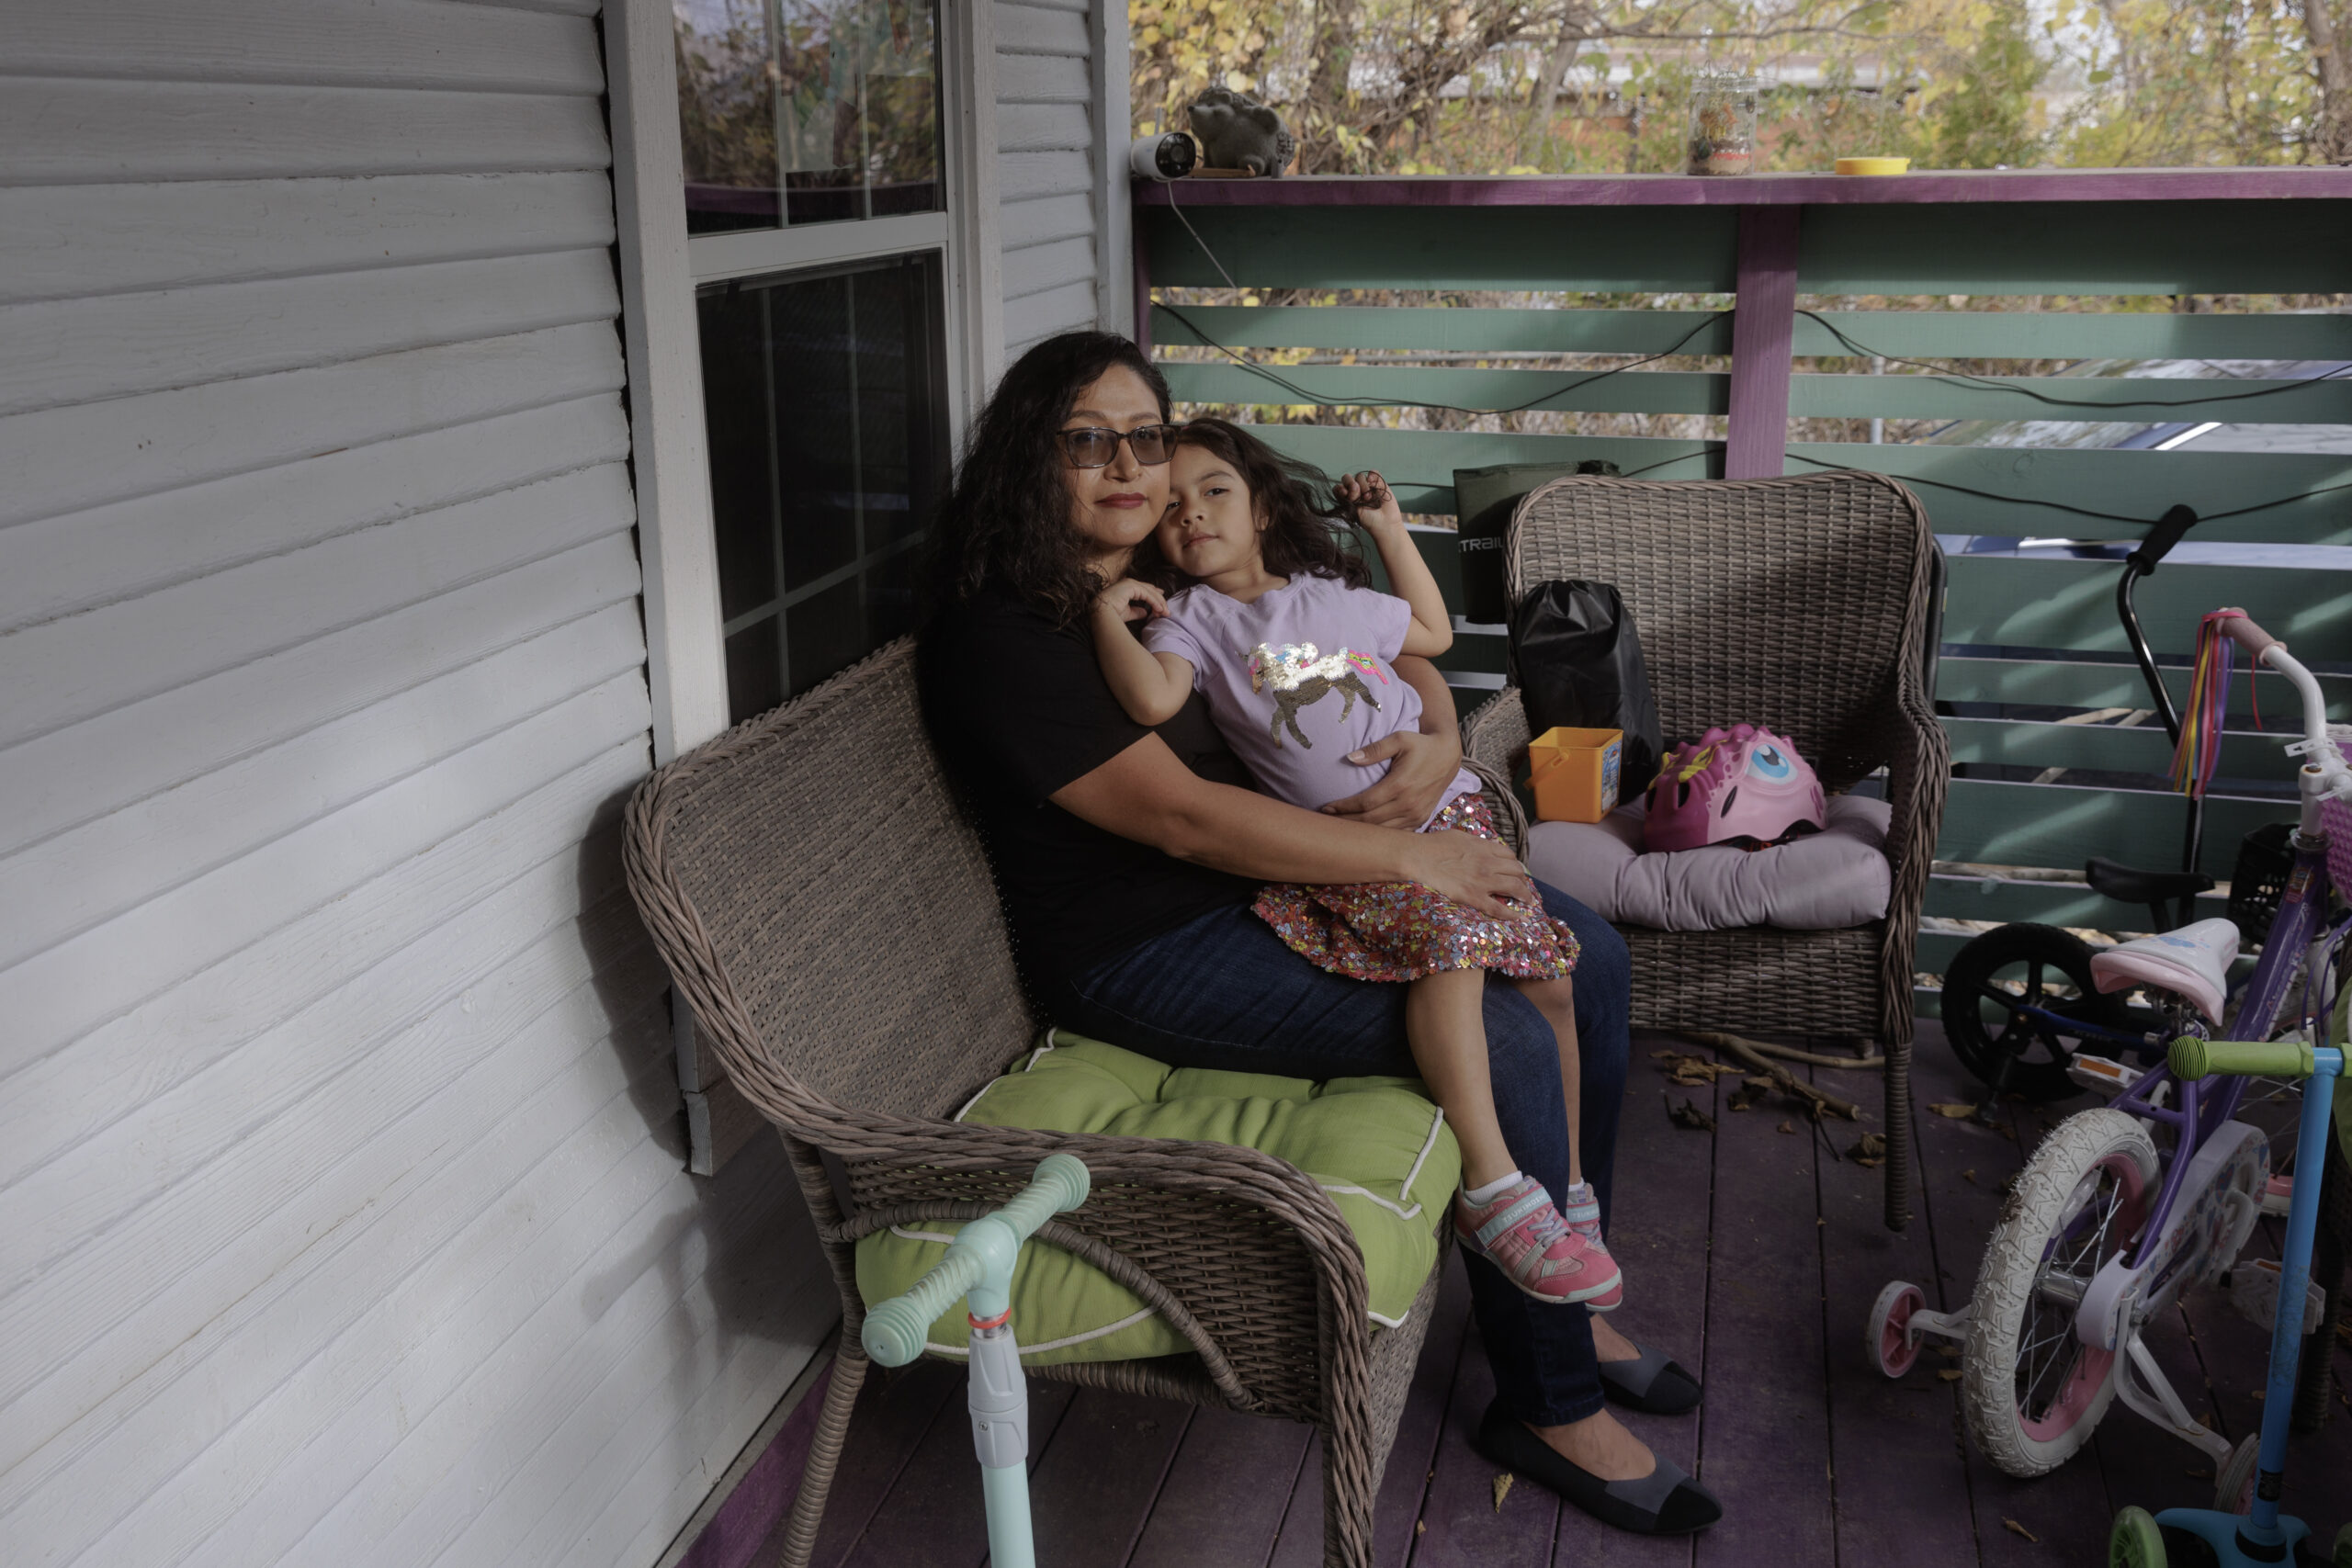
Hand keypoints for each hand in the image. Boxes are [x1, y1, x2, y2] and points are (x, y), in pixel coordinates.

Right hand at [1095, 577, 1165, 625]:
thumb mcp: (1127, 613)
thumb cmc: (1110, 614)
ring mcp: (1130, 583)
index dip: (1155, 595)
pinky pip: (1147, 594)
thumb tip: (1145, 613)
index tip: (1163, 603)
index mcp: (1126, 587)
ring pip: (1150, 592)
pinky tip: (1160, 609)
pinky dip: (1155, 602)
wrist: (1101, 614)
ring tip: (1165, 613)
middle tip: (1167, 611)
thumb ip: (1136, 611)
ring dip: (1159, 603)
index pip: (1145, 589)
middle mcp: (1128, 583)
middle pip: (1149, 590)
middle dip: (1159, 601)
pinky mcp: (1131, 586)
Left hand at [1318, 726, 1462, 827]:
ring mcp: (1416, 814)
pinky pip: (1395, 834)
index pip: (1365, 803)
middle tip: (1327, 820)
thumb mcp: (1399, 739)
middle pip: (1370, 821)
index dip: (1344, 807)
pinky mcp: (1420, 819)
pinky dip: (1378, 835)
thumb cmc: (1420, 745)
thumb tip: (1349, 758)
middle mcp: (1408, 804)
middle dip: (1346, 821)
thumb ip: (1374, 749)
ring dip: (1360, 831)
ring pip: (1382, 831)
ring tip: (1340, 827)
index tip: (1327, 806)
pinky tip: (1363, 831)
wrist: (1448, 757)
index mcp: (1400, 785)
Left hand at [1334, 469, 1405, 532]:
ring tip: (1369, 498)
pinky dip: (1372, 475)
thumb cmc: (1368, 520)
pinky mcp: (1379, 483)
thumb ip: (1345, 498)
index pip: (1338, 487)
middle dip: (1350, 485)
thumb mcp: (1352, 510)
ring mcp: (1367, 486)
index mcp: (1346, 497)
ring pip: (1359, 476)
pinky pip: (1373, 472)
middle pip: (1346, 478)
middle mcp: (1355, 490)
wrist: (1385, 523)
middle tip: (1358, 496)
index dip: (1341, 489)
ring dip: (1363, 486)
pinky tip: (1373, 483)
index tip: (1345, 495)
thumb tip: (1345, 487)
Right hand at [1407, 828, 1537, 918]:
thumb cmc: (1433, 845)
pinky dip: (1510, 914)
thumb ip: (1476, 843)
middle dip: (1523, 879)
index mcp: (1484, 847)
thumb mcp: (1460, 836)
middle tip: (1522, 886)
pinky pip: (1497, 908)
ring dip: (1525, 895)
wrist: (1418, 857)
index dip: (1515, 863)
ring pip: (1515, 888)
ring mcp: (1482, 881)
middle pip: (1517, 871)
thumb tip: (1485, 846)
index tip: (1514, 870)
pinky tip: (1517, 917)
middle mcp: (1489, 863)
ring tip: (1527, 901)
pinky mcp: (1473, 897)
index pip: (1509, 855)